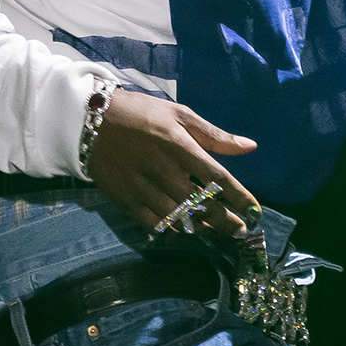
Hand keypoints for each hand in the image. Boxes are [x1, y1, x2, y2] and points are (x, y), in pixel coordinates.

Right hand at [87, 89, 260, 235]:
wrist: (90, 121)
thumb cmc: (141, 114)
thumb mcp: (180, 114)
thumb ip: (215, 135)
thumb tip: (250, 146)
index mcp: (180, 146)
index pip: (218, 179)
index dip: (240, 199)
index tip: (255, 212)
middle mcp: (164, 171)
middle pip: (203, 205)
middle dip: (226, 222)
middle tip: (241, 231)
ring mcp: (143, 189)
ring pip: (181, 219)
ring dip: (203, 229)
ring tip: (218, 232)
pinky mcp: (126, 201)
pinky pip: (156, 225)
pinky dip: (174, 231)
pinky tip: (187, 231)